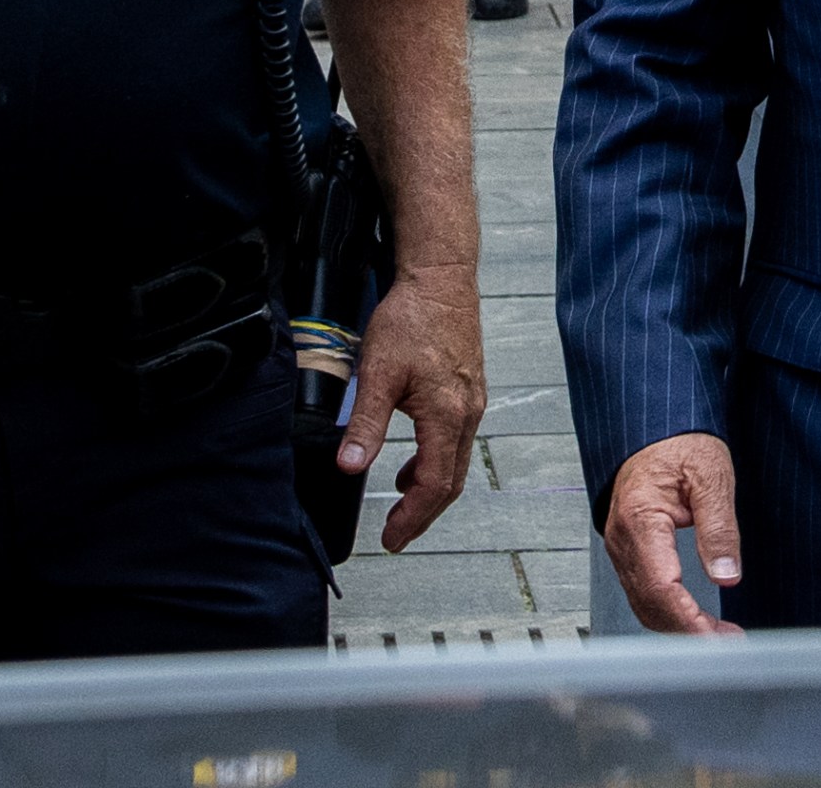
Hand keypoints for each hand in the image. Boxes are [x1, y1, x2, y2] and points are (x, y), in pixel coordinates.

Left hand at [336, 261, 485, 552]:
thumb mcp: (378, 373)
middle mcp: (467, 413)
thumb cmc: (413, 319)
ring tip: (401, 506)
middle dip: (423, 514)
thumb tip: (349, 466)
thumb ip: (365, 424)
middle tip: (397, 535)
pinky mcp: (468, 391)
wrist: (441, 281)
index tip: (391, 538)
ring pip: (456, 462)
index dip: (412, 518)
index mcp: (447, 415)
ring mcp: (472, 402)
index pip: (433, 484)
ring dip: (430, 489)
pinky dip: (436, 463)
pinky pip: (456, 441)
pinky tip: (412, 462)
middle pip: (451, 482)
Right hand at [605, 432, 745, 634]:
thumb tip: (727, 575)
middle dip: (687, 631)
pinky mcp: (630, 551)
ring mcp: (622, 547)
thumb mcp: (712, 477)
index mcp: (640, 518)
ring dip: (679, 626)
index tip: (716, 637)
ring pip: (644, 604)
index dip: (687, 619)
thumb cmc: (680, 444)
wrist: (655, 429)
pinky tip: (695, 617)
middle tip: (727, 642)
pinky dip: (669, 612)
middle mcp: (623, 538)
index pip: (660, 585)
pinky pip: (644, 592)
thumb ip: (719, 528)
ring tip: (718, 636)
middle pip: (649, 604)